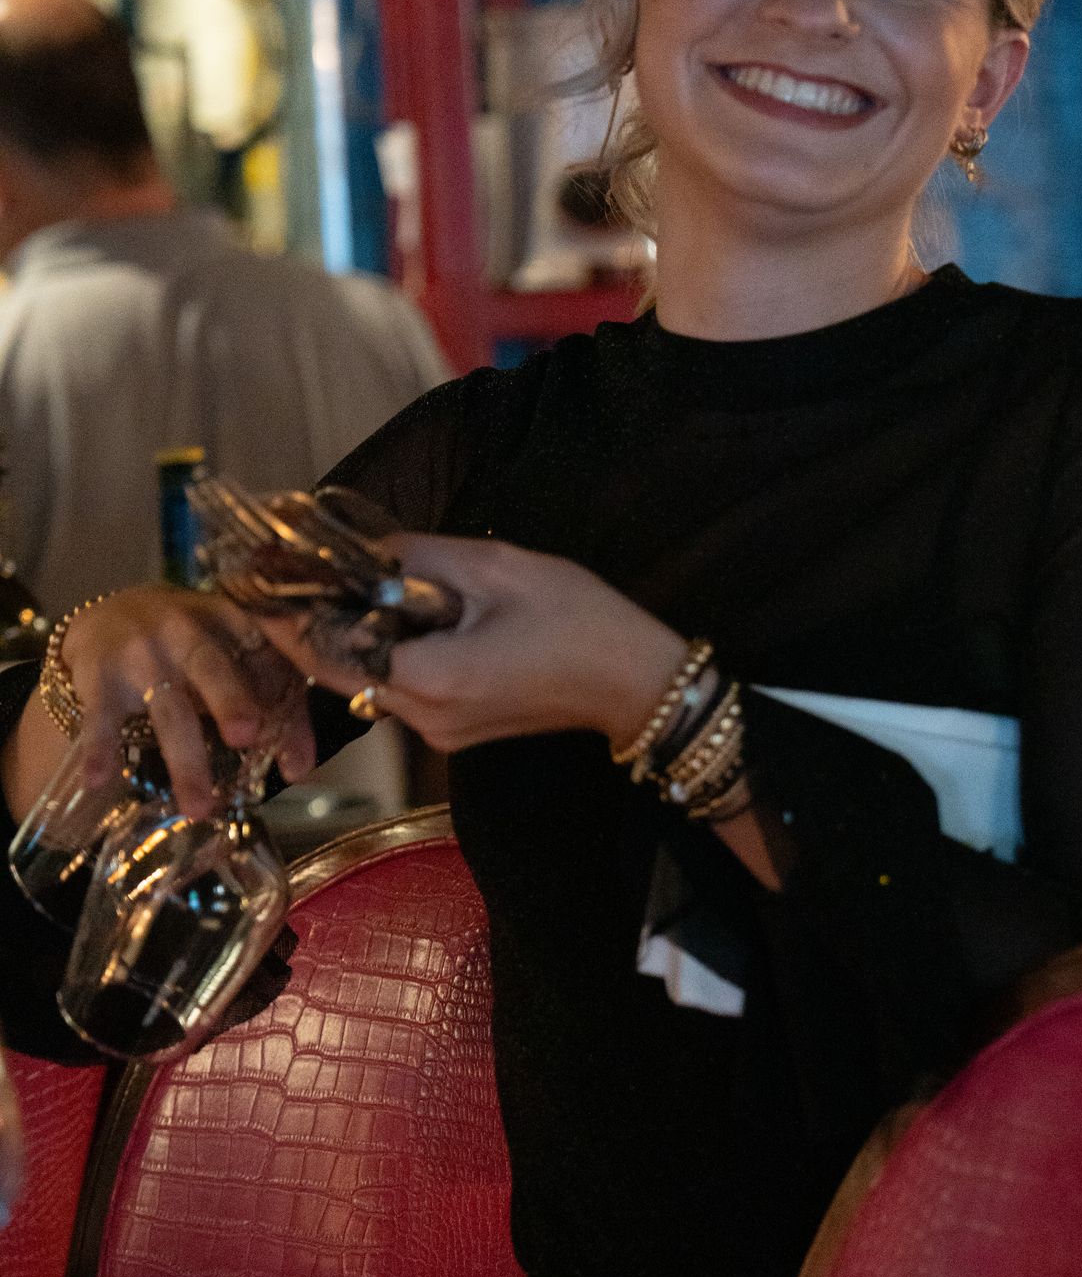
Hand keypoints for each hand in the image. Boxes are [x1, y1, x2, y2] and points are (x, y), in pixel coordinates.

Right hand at [58, 588, 314, 819]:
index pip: (269, 668)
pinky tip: (98, 780)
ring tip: (199, 807)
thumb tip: (299, 768)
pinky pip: (101, 716)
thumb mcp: (233, 657)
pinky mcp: (100, 674)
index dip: (287, 716)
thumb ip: (273, 703)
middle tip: (246, 737)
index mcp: (234, 624)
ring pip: (168, 708)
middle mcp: (188, 631)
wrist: (110, 615)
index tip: (298, 768)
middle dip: (230, 701)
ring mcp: (141, 651)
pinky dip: (99, 748)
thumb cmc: (193, 646)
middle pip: (212, 667)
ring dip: (185, 760)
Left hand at [254, 533, 689, 756]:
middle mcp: (424, 717)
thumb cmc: (578, 619)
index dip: (283, 614)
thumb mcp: (496, 567)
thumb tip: (358, 545)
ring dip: (345, 635)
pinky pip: (398, 688)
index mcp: (430, 677)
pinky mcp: (455, 730)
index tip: (250, 578)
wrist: (636, 682)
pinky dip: (381, 651)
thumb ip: (416, 556)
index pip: (328, 649)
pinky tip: (386, 613)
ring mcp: (439, 732)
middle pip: (338, 669)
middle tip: (281, 572)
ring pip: (365, 679)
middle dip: (306, 622)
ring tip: (327, 583)